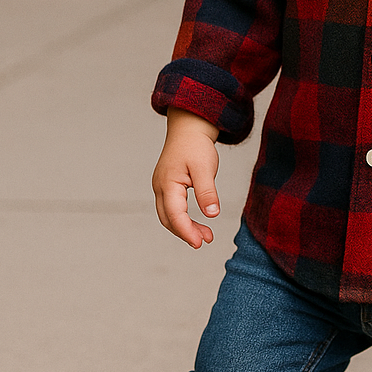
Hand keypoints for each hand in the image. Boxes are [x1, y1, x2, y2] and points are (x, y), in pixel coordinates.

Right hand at [152, 108, 221, 247]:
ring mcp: (162, 187)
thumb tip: (212, 214)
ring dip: (185, 228)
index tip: (200, 243)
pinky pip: (171, 208)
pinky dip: (183, 219)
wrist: (189, 128)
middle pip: (168, 219)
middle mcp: (160, 187)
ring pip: (169, 215)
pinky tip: (197, 223)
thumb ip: (207, 191)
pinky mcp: (168, 186)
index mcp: (167, 184)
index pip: (174, 215)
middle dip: (185, 233)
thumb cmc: (196, 145)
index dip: (186, 231)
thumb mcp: (205, 167)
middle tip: (205, 241)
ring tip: (206, 235)